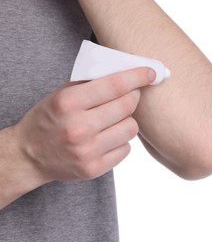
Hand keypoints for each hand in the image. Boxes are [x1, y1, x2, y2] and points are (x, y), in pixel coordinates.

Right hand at [14, 67, 155, 181]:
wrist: (29, 155)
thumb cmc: (50, 119)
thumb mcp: (63, 94)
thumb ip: (93, 84)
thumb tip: (129, 74)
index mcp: (68, 103)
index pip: (115, 85)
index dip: (138, 77)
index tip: (152, 72)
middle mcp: (78, 128)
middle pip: (127, 106)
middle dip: (134, 97)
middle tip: (130, 95)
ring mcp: (87, 151)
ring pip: (131, 128)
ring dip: (127, 120)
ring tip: (115, 119)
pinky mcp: (94, 168)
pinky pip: (126, 149)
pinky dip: (121, 141)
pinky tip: (108, 137)